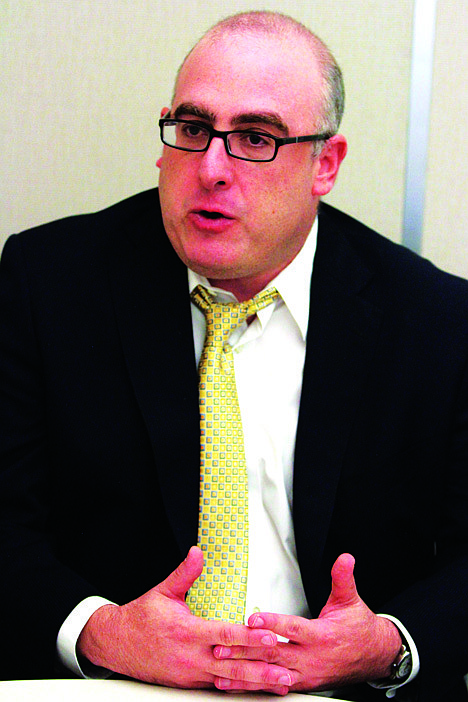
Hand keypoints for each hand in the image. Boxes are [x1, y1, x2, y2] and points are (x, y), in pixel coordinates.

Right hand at [77, 546, 292, 693]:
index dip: (249, 637)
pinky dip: (238, 688)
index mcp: (187, 632)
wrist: (116, 643)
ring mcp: (190, 673)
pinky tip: (256, 689)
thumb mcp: (163, 591)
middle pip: (232, 665)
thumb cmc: (141, 617)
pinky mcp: (189, 683)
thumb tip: (197, 552)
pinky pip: (218, 686)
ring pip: (228, 680)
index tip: (270, 637)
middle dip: (262, 669)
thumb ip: (184, 573)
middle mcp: (191, 656)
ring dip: (256, 683)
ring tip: (280, 685)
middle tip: (286, 672)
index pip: (225, 634)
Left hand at [213, 553, 401, 691]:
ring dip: (245, 671)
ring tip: (221, 667)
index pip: (293, 628)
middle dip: (246, 650)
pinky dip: (255, 685)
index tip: (253, 618)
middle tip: (222, 645)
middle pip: (274, 653)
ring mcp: (306, 674)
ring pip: (271, 673)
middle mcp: (312, 658)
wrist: (375, 657)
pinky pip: (275, 686)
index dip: (272, 623)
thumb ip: (343, 578)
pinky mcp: (303, 684)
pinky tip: (236, 683)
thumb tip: (345, 558)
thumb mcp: (351, 600)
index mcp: (322, 636)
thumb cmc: (360, 628)